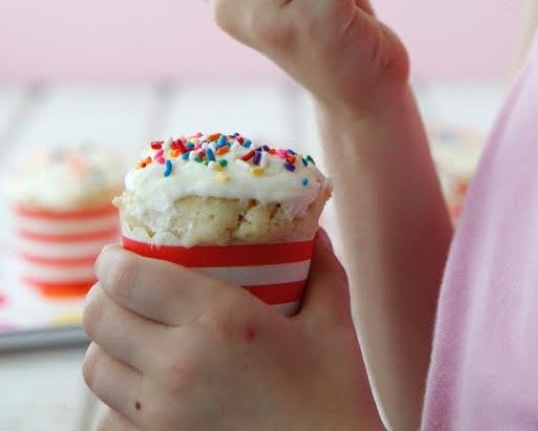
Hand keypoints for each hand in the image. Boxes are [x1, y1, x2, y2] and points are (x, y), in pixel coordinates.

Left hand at [82, 231, 382, 430]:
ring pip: (96, 368)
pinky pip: (108, 418)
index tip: (117, 253)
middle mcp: (178, 364)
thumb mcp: (332, 322)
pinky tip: (142, 388)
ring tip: (130, 335)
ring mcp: (162, 414)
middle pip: (100, 317)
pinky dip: (115, 400)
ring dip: (107, 345)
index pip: (127, 278)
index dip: (111, 260)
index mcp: (217, 318)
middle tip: (122, 288)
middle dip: (103, 295)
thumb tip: (313, 232)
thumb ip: (320, 269)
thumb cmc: (334, 398)